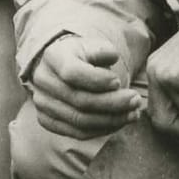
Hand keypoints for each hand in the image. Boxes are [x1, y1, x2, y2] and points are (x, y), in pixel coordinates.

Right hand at [27, 31, 143, 140]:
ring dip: (111, 120)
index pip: (72, 72)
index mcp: (53, 57)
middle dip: (113, 103)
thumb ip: (103, 50)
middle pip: (79, 100)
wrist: (63, 68)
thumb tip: (111, 57)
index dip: (97, 80)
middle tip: (136, 100)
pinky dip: (101, 130)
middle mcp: (43, 81)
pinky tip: (119, 122)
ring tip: (133, 113)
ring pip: (80, 120)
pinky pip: (77, 132)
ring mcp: (42, 103)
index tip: (118, 81)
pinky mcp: (47, 120)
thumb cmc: (84, 56)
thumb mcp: (94, 46)